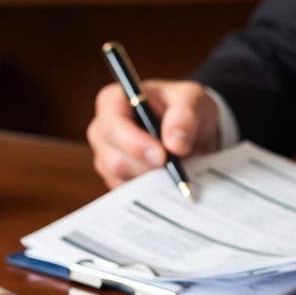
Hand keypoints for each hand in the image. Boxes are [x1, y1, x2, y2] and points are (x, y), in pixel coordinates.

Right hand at [88, 79, 219, 188]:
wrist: (190, 129)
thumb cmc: (184, 107)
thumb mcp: (192, 100)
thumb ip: (185, 115)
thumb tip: (175, 144)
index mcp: (113, 102)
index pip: (112, 126)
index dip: (135, 144)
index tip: (162, 156)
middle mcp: (102, 131)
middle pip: (114, 160)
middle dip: (148, 168)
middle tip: (176, 166)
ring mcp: (106, 158)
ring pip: (122, 181)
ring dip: (153, 179)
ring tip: (175, 166)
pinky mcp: (116, 180)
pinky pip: (129, 194)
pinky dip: (152, 190)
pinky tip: (167, 178)